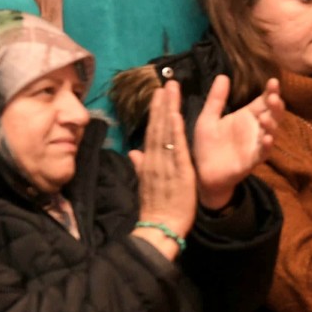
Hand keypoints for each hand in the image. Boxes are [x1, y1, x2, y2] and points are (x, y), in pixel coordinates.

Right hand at [130, 81, 199, 247]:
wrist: (160, 228)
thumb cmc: (157, 208)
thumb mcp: (146, 184)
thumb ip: (140, 166)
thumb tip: (133, 151)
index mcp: (150, 162)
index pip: (152, 132)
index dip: (156, 112)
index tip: (159, 94)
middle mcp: (156, 160)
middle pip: (157, 127)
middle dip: (161, 104)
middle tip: (166, 83)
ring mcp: (166, 164)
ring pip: (165, 133)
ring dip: (168, 110)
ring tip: (170, 91)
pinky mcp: (179, 172)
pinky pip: (176, 148)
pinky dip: (176, 132)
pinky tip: (176, 116)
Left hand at [191, 74, 280, 210]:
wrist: (202, 173)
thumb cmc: (207, 145)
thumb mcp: (208, 118)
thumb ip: (216, 99)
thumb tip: (223, 76)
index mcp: (246, 116)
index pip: (263, 100)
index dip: (271, 91)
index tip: (273, 81)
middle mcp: (255, 128)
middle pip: (273, 114)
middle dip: (276, 105)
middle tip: (272, 96)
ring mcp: (256, 144)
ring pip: (272, 132)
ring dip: (272, 124)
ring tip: (265, 117)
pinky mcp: (252, 160)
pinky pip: (263, 152)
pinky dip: (267, 146)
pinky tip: (267, 139)